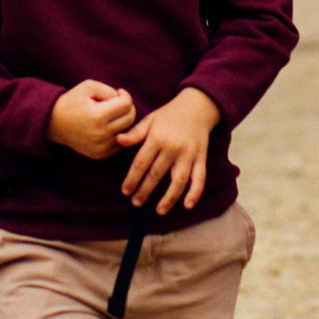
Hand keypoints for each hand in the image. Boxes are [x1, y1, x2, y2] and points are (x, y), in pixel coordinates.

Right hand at [47, 79, 136, 159]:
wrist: (54, 123)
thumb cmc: (72, 101)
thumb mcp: (89, 87)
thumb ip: (110, 91)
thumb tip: (126, 102)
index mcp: (98, 116)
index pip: (127, 104)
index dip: (125, 95)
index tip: (118, 92)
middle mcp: (101, 134)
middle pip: (130, 118)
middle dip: (127, 107)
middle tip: (117, 102)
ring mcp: (101, 147)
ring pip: (127, 131)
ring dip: (123, 120)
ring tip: (111, 113)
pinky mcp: (100, 155)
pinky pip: (120, 143)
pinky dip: (118, 133)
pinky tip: (107, 125)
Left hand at [118, 86, 220, 215]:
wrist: (196, 107)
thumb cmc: (168, 115)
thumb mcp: (150, 120)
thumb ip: (135, 133)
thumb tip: (118, 140)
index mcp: (157, 137)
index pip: (141, 163)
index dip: (132, 179)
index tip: (125, 191)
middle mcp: (172, 147)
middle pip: (156, 174)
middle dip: (145, 191)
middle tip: (136, 203)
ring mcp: (188, 154)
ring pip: (178, 181)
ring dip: (168, 198)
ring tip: (159, 211)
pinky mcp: (200, 158)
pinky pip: (199, 178)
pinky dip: (195, 193)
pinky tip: (187, 205)